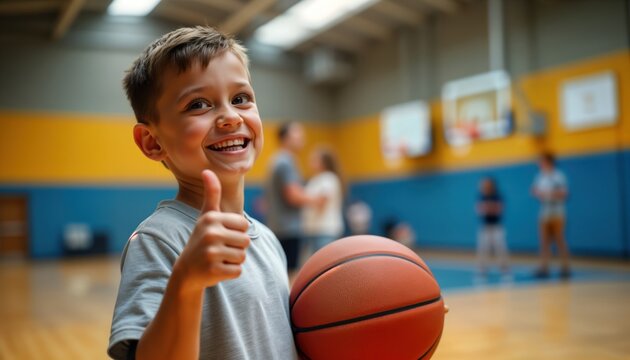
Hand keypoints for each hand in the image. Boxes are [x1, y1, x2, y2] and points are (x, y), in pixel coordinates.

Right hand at [173, 170, 250, 293]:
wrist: (186, 270)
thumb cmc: (202, 239)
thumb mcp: (206, 216)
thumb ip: (212, 194)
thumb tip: (207, 170)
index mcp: (211, 218)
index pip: (244, 225)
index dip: (237, 232)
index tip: (221, 235)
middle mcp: (210, 233)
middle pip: (246, 241)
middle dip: (236, 247)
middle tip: (219, 249)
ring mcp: (211, 253)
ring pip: (242, 256)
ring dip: (234, 260)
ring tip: (218, 258)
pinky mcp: (213, 270)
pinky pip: (237, 270)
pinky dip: (230, 272)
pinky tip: (216, 269)